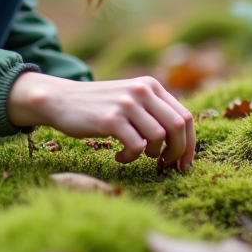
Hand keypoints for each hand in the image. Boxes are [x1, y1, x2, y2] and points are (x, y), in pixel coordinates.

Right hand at [6, 72, 195, 169]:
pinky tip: (118, 157)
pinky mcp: (111, 119)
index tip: (184, 163)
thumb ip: (154, 111)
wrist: (62, 100)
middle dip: (177, 153)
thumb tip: (183, 141)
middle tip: (165, 166)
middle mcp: (142, 90)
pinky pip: (136, 147)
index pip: (185, 116)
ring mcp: (127, 104)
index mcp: (151, 85)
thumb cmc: (99, 106)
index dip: (190, 144)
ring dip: (151, 155)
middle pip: (178, 127)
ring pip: (159, 138)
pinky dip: (130, 158)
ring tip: (133, 155)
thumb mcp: (130, 99)